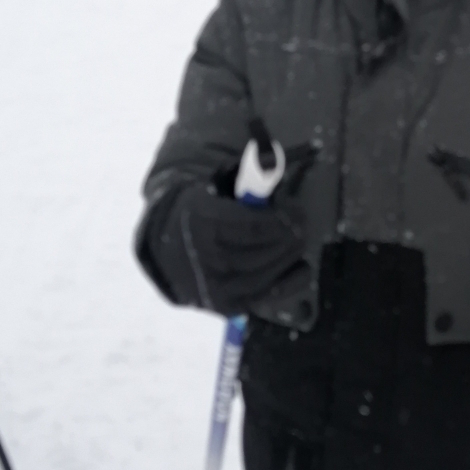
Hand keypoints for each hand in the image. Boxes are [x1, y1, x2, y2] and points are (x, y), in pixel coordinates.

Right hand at [143, 183, 304, 315]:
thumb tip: (277, 162)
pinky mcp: (227, 306)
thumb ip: (250, 176)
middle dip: (291, 234)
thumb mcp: (218, 185)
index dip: (283, 216)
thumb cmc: (203, 212)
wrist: (169, 249)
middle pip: (264, 251)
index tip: (293, 206)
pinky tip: (300, 264)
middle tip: (300, 221)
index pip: (255, 226)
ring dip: (290, 253)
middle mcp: (206, 259)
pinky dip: (292, 281)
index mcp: (201, 222)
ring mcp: (216, 288)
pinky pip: (269, 296)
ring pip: (268, 273)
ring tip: (296, 238)